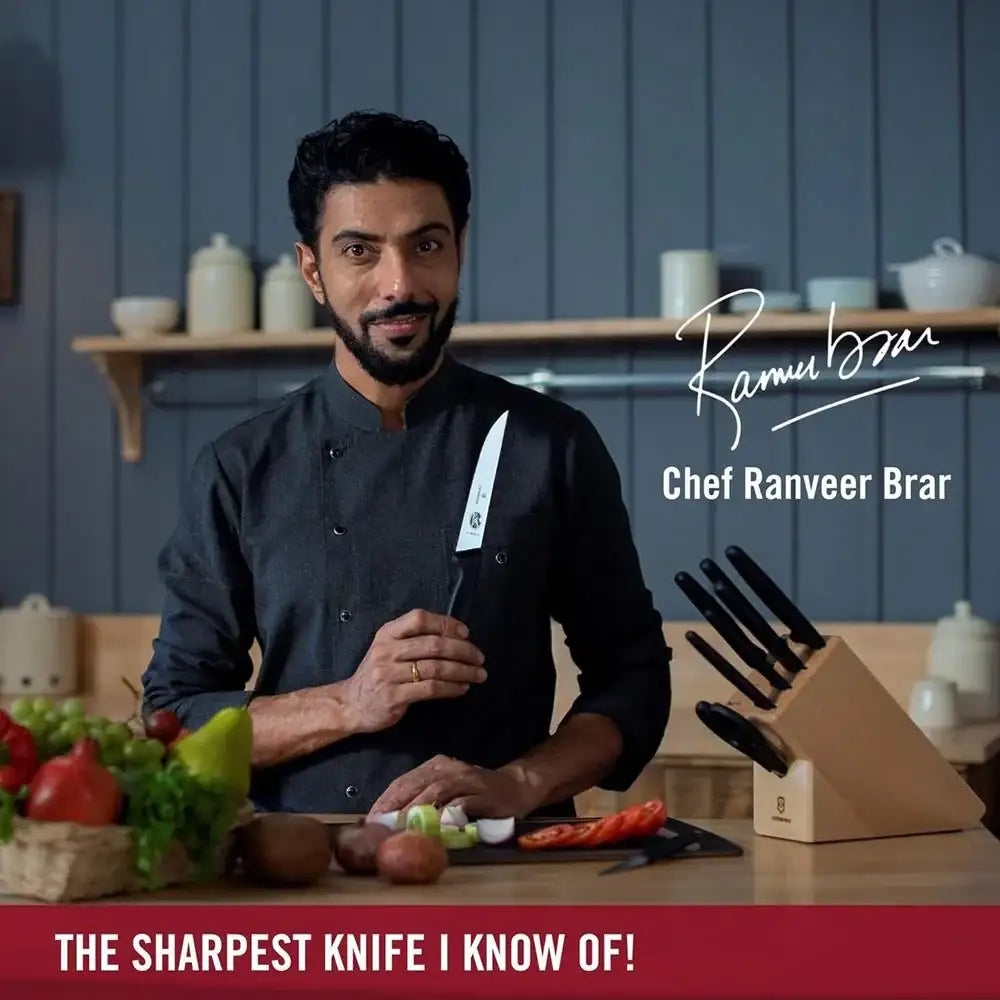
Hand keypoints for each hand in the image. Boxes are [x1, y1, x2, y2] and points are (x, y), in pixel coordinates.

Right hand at [343, 609, 486, 734]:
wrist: (352, 703)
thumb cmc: (379, 673)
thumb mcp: (388, 648)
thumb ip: (414, 638)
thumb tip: (457, 635)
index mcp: (387, 633)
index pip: (419, 618)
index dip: (445, 623)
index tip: (466, 633)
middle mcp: (386, 650)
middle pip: (433, 644)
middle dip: (463, 650)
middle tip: (480, 658)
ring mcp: (388, 674)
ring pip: (435, 668)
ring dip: (463, 671)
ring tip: (479, 674)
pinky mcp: (393, 697)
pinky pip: (430, 689)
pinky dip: (451, 688)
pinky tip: (463, 688)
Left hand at [368, 755, 537, 818]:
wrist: (517, 787)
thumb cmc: (477, 794)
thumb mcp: (447, 791)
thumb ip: (424, 800)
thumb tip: (391, 822)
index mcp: (436, 765)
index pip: (403, 781)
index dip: (385, 800)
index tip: (370, 820)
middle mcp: (448, 768)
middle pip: (415, 784)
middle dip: (394, 805)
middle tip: (379, 827)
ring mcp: (466, 779)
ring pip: (435, 791)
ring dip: (416, 810)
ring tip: (401, 828)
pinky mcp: (482, 793)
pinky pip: (461, 803)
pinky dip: (446, 814)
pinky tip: (434, 827)